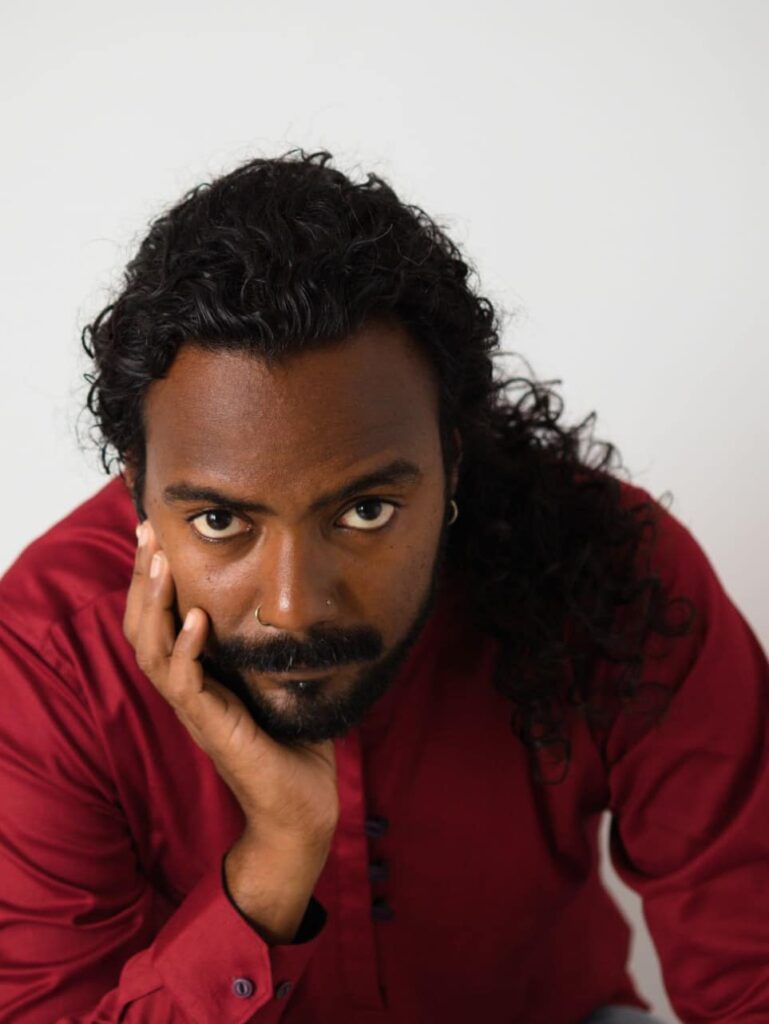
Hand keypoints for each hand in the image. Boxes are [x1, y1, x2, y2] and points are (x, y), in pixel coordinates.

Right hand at [123, 521, 339, 853]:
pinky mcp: (212, 728)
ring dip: (153, 604)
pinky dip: (187, 650)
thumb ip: (270, 641)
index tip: (155, 531)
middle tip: (145, 531)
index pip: (160, 618)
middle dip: (141, 577)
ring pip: (152, 650)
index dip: (152, 577)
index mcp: (198, 674)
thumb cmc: (293, 742)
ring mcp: (194, 709)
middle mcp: (186, 689)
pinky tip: (195, 618)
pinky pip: (186, 685)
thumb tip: (295, 592)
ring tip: (157, 563)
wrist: (302, 806)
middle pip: (143, 626)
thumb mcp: (278, 677)